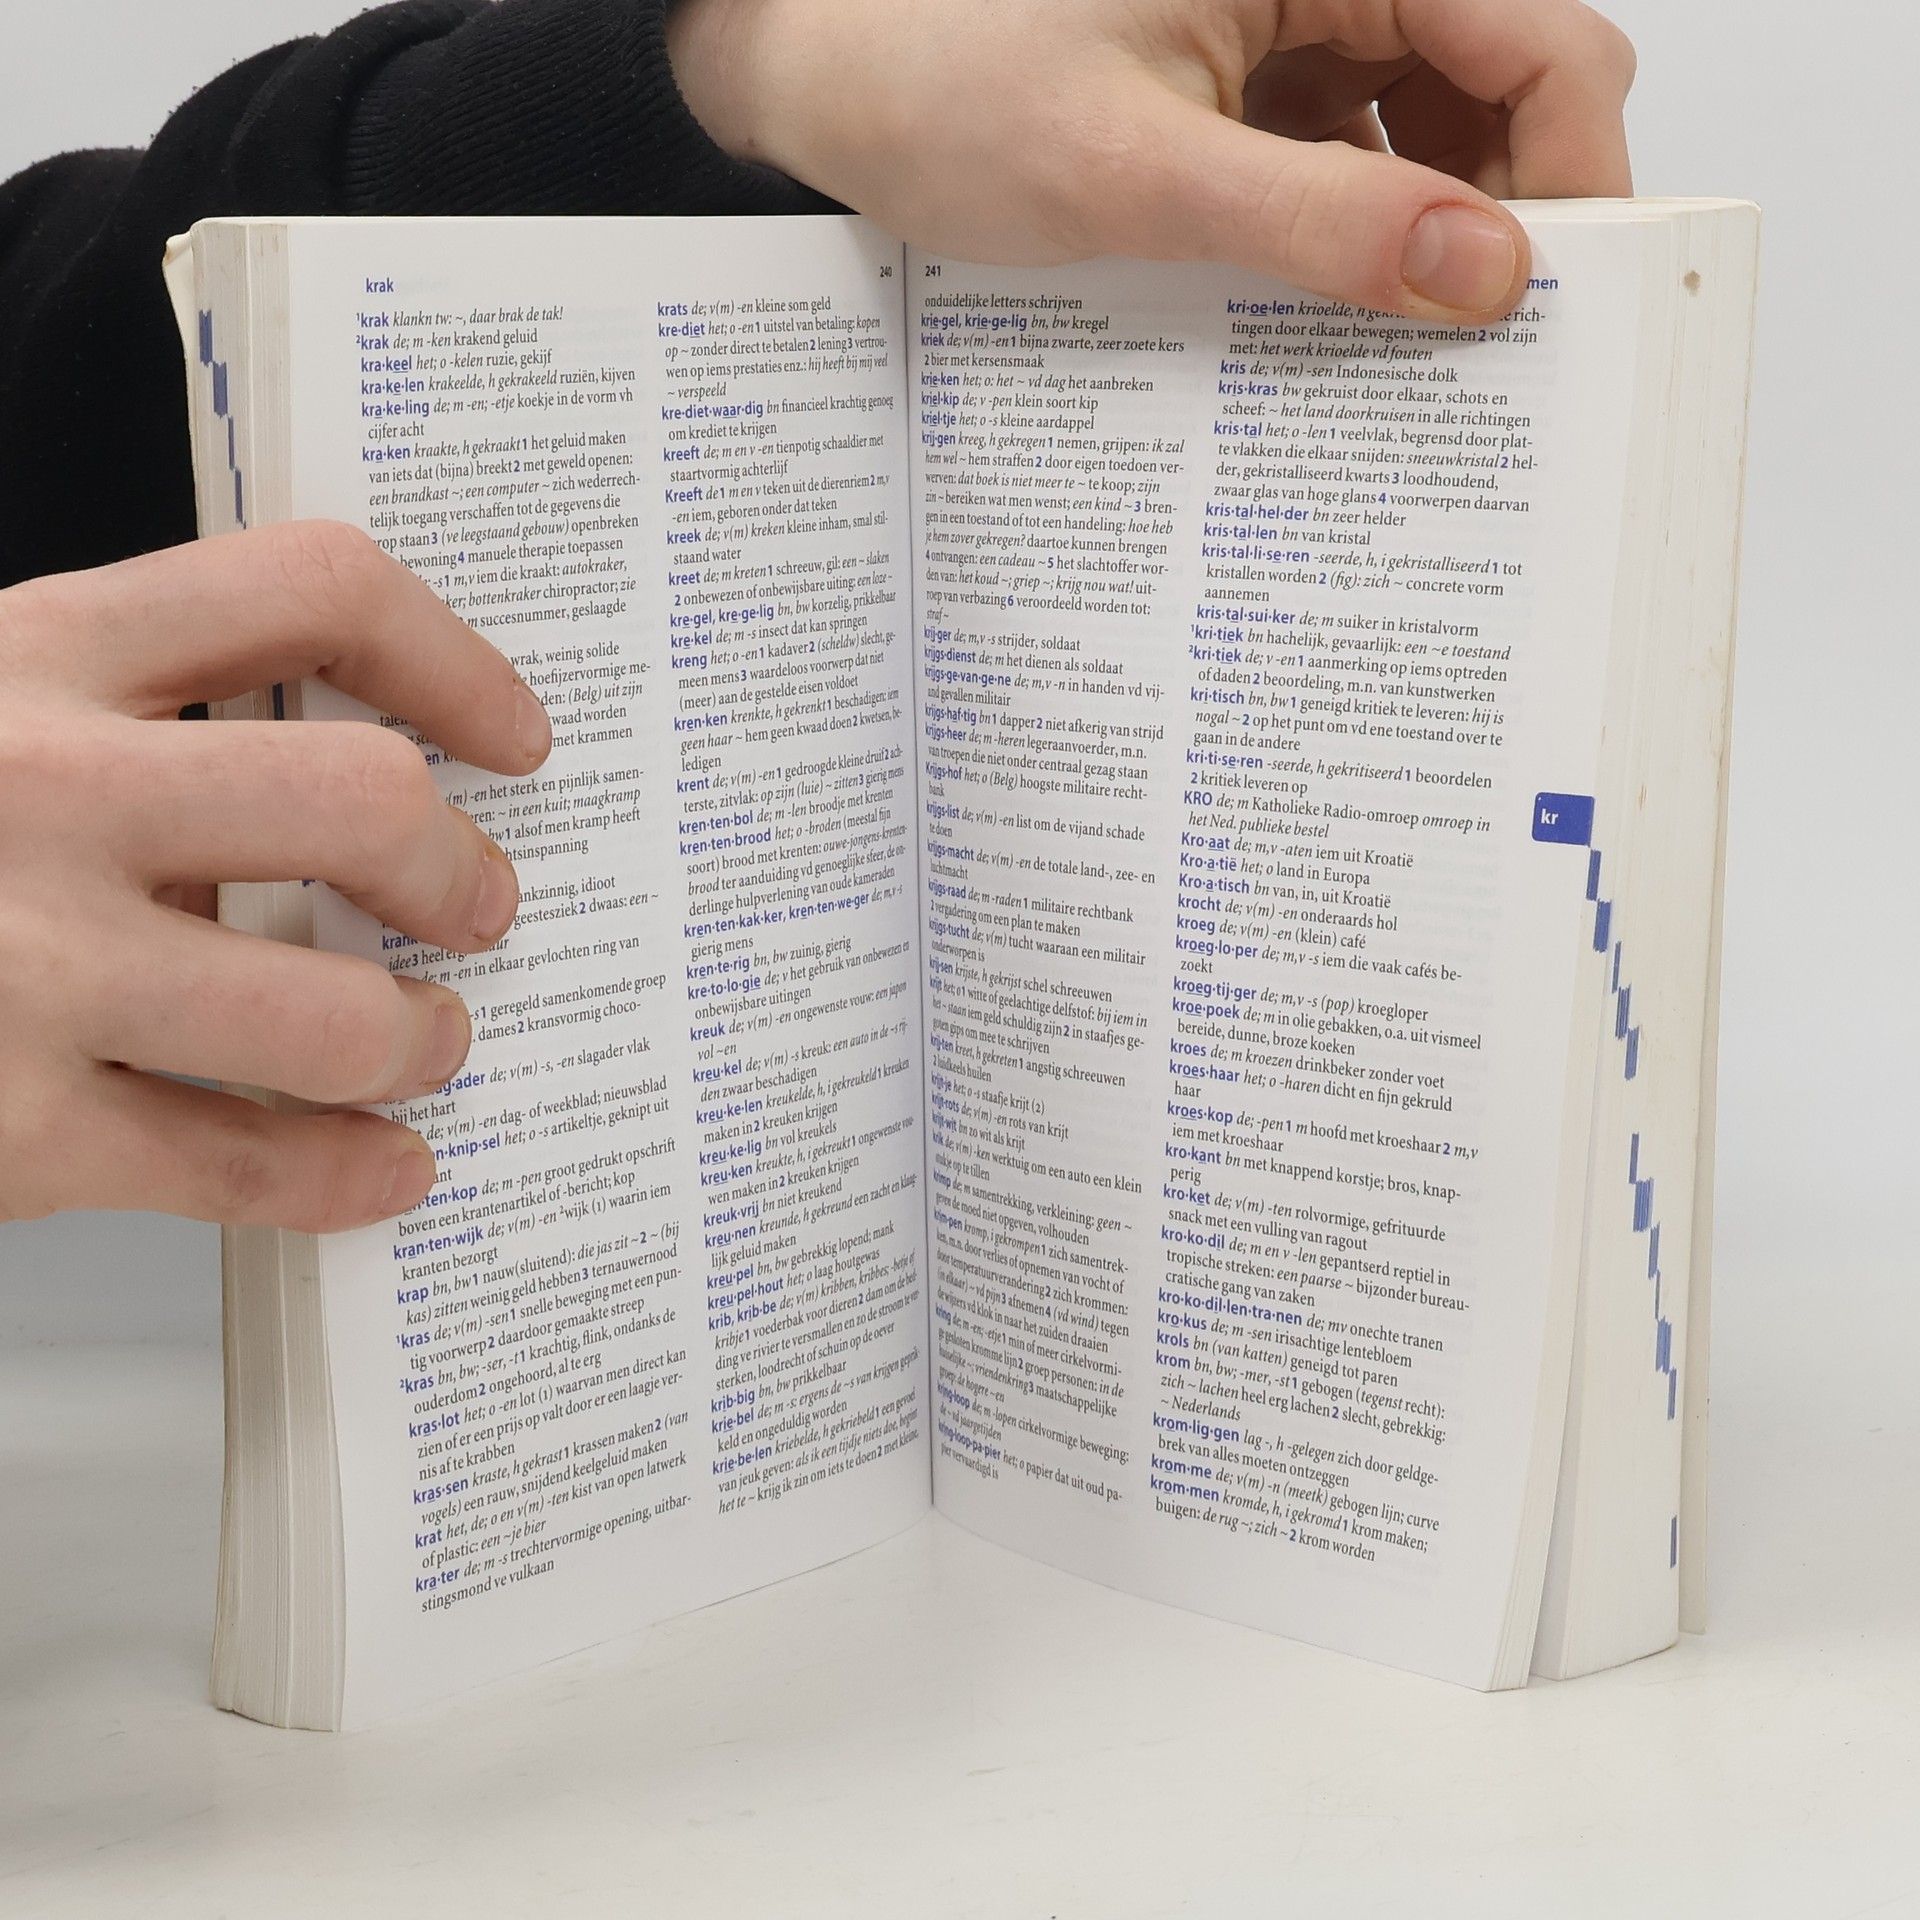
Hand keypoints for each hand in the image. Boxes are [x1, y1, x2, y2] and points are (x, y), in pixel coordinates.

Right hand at [0, 523, 551, 1232]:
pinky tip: (378, 1168)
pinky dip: (335, 1177)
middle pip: (360, 800)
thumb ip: (129, 723)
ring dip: (416, 1039)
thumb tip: (351, 792)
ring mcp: (23, 967)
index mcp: (36, 653)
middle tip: (477, 908)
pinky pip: (235, 1164)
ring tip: (427, 1044)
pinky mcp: (7, 1128)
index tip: (514, 736)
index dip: (453, 660)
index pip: (310, 588)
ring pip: (328, 1014)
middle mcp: (40, 790)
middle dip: (456, 870)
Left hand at [669, 0, 1634, 321]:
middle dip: (1504, 211)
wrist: (824, 77)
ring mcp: (1288, 26)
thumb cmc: (937, 80)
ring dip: (1426, 232)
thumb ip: (1318, 219)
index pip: (1537, 38)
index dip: (1577, 172)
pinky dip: (1354, 230)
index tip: (1564, 303)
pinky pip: (1347, 154)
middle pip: (1500, 83)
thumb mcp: (1137, 170)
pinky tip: (1326, 308)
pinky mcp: (1247, 84)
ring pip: (1429, 127)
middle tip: (1477, 349)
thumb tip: (1484, 273)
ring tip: (1395, 346)